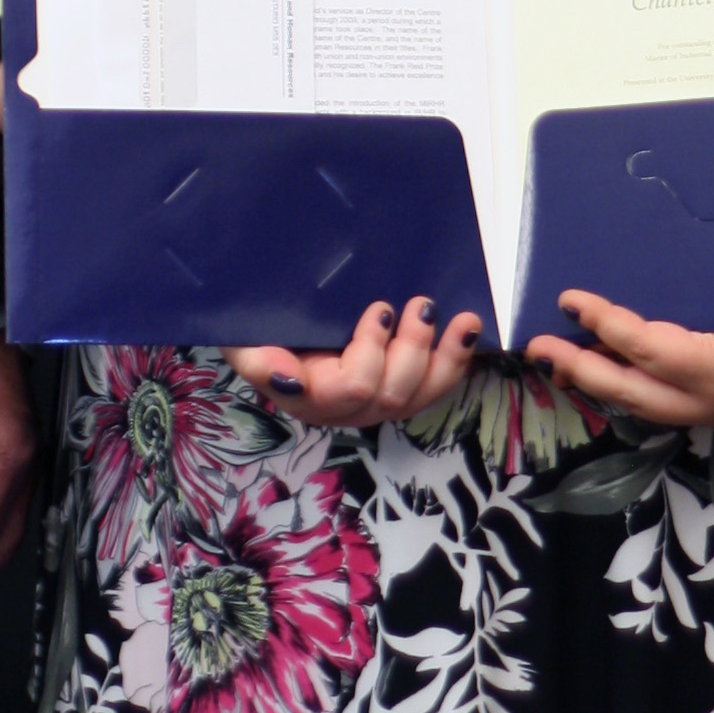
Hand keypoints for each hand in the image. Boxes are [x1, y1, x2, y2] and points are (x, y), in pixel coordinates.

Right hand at [228, 297, 483, 427]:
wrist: (272, 318)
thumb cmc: (258, 327)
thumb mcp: (244, 338)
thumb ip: (257, 360)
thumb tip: (290, 380)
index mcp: (308, 395)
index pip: (348, 389)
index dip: (372, 353)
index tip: (381, 309)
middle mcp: (345, 407)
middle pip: (391, 393)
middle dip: (413, 349)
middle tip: (421, 305)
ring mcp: (375, 401)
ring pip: (420, 397)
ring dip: (446, 359)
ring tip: (463, 321)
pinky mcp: (399, 389)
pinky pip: (434, 390)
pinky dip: (457, 363)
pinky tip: (470, 334)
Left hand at [525, 291, 713, 428]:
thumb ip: (696, 288)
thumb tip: (632, 269)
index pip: (648, 349)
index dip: (605, 324)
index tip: (570, 300)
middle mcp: (711, 401)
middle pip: (629, 389)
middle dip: (579, 368)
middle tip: (536, 344)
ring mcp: (709, 412)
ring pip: (636, 401)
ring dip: (593, 379)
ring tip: (554, 357)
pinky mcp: (706, 409)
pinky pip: (652, 399)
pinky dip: (619, 383)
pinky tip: (594, 364)